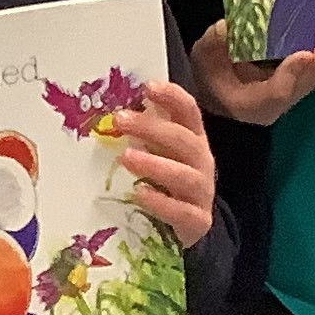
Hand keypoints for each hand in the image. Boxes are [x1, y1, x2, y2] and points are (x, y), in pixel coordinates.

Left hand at [114, 81, 218, 248]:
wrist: (187, 227)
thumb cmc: (166, 181)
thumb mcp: (159, 153)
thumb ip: (143, 132)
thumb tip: (111, 108)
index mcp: (193, 139)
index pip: (189, 111)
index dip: (172, 97)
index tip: (148, 87)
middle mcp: (202, 162)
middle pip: (183, 140)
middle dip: (152, 127)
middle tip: (119, 120)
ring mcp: (202, 192)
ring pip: (184, 175)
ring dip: (155, 164)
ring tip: (126, 157)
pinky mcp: (198, 221)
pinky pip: (183, 211)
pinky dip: (162, 202)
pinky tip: (140, 194)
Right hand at [187, 21, 314, 126]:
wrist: (208, 89)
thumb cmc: (206, 71)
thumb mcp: (204, 54)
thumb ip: (217, 41)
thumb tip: (229, 25)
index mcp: (245, 102)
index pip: (274, 93)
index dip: (290, 73)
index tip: (304, 54)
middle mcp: (267, 108)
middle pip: (297, 91)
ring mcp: (279, 103)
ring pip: (305, 88)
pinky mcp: (286, 94)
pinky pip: (306, 83)